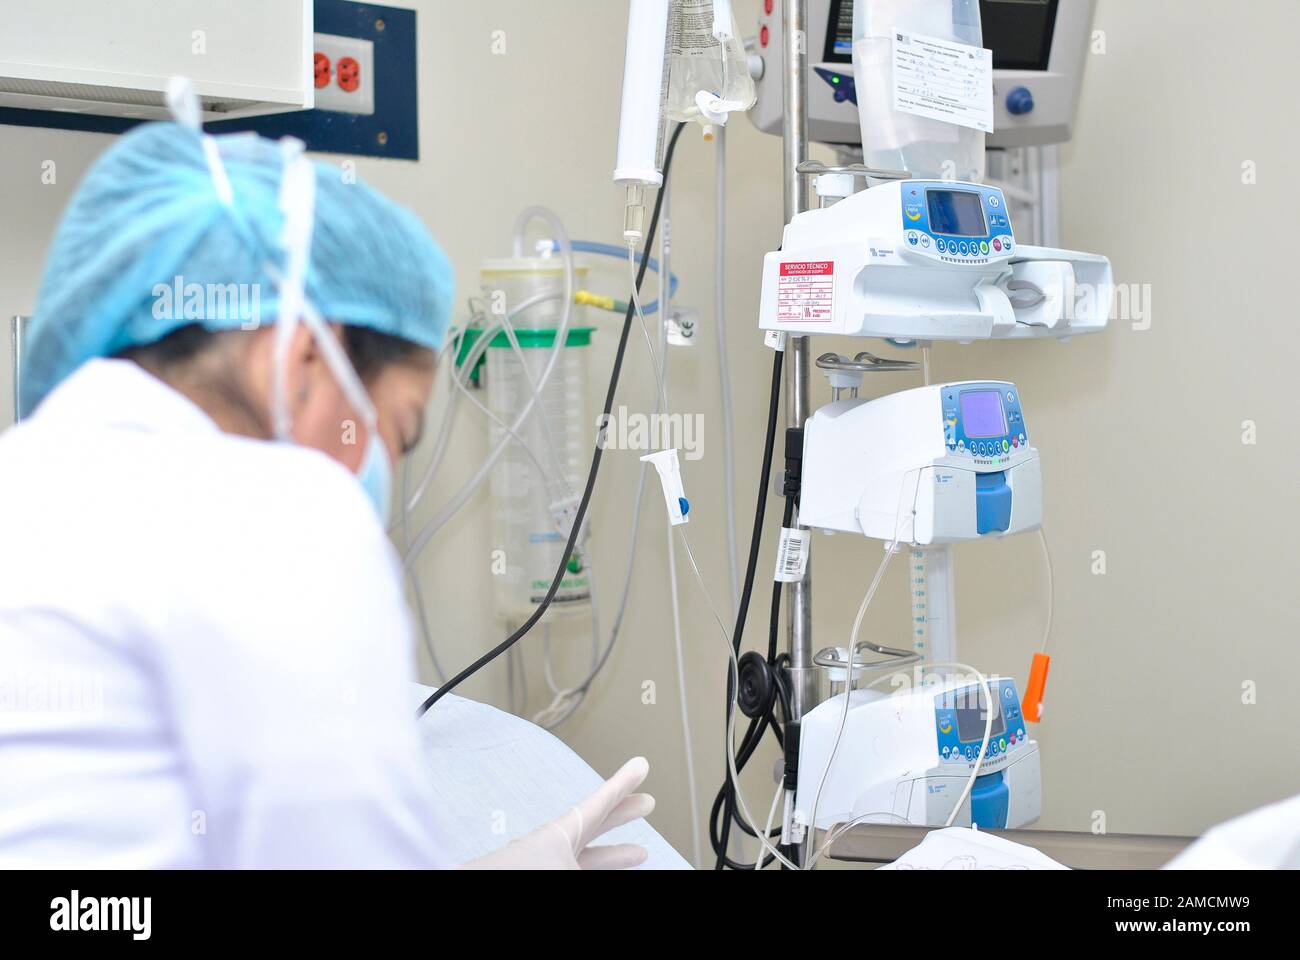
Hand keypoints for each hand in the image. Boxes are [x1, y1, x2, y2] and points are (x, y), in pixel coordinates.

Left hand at [463, 757, 654, 869]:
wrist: (478, 885)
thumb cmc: (521, 870)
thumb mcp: (571, 869)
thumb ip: (599, 866)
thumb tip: (631, 859)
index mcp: (564, 829)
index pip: (602, 800)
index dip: (624, 782)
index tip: (640, 765)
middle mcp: (556, 843)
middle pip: (597, 823)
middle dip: (623, 814)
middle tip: (647, 803)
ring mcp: (546, 861)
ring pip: (588, 854)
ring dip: (614, 854)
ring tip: (639, 853)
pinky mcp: (538, 873)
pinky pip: (575, 869)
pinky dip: (594, 868)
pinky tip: (605, 875)